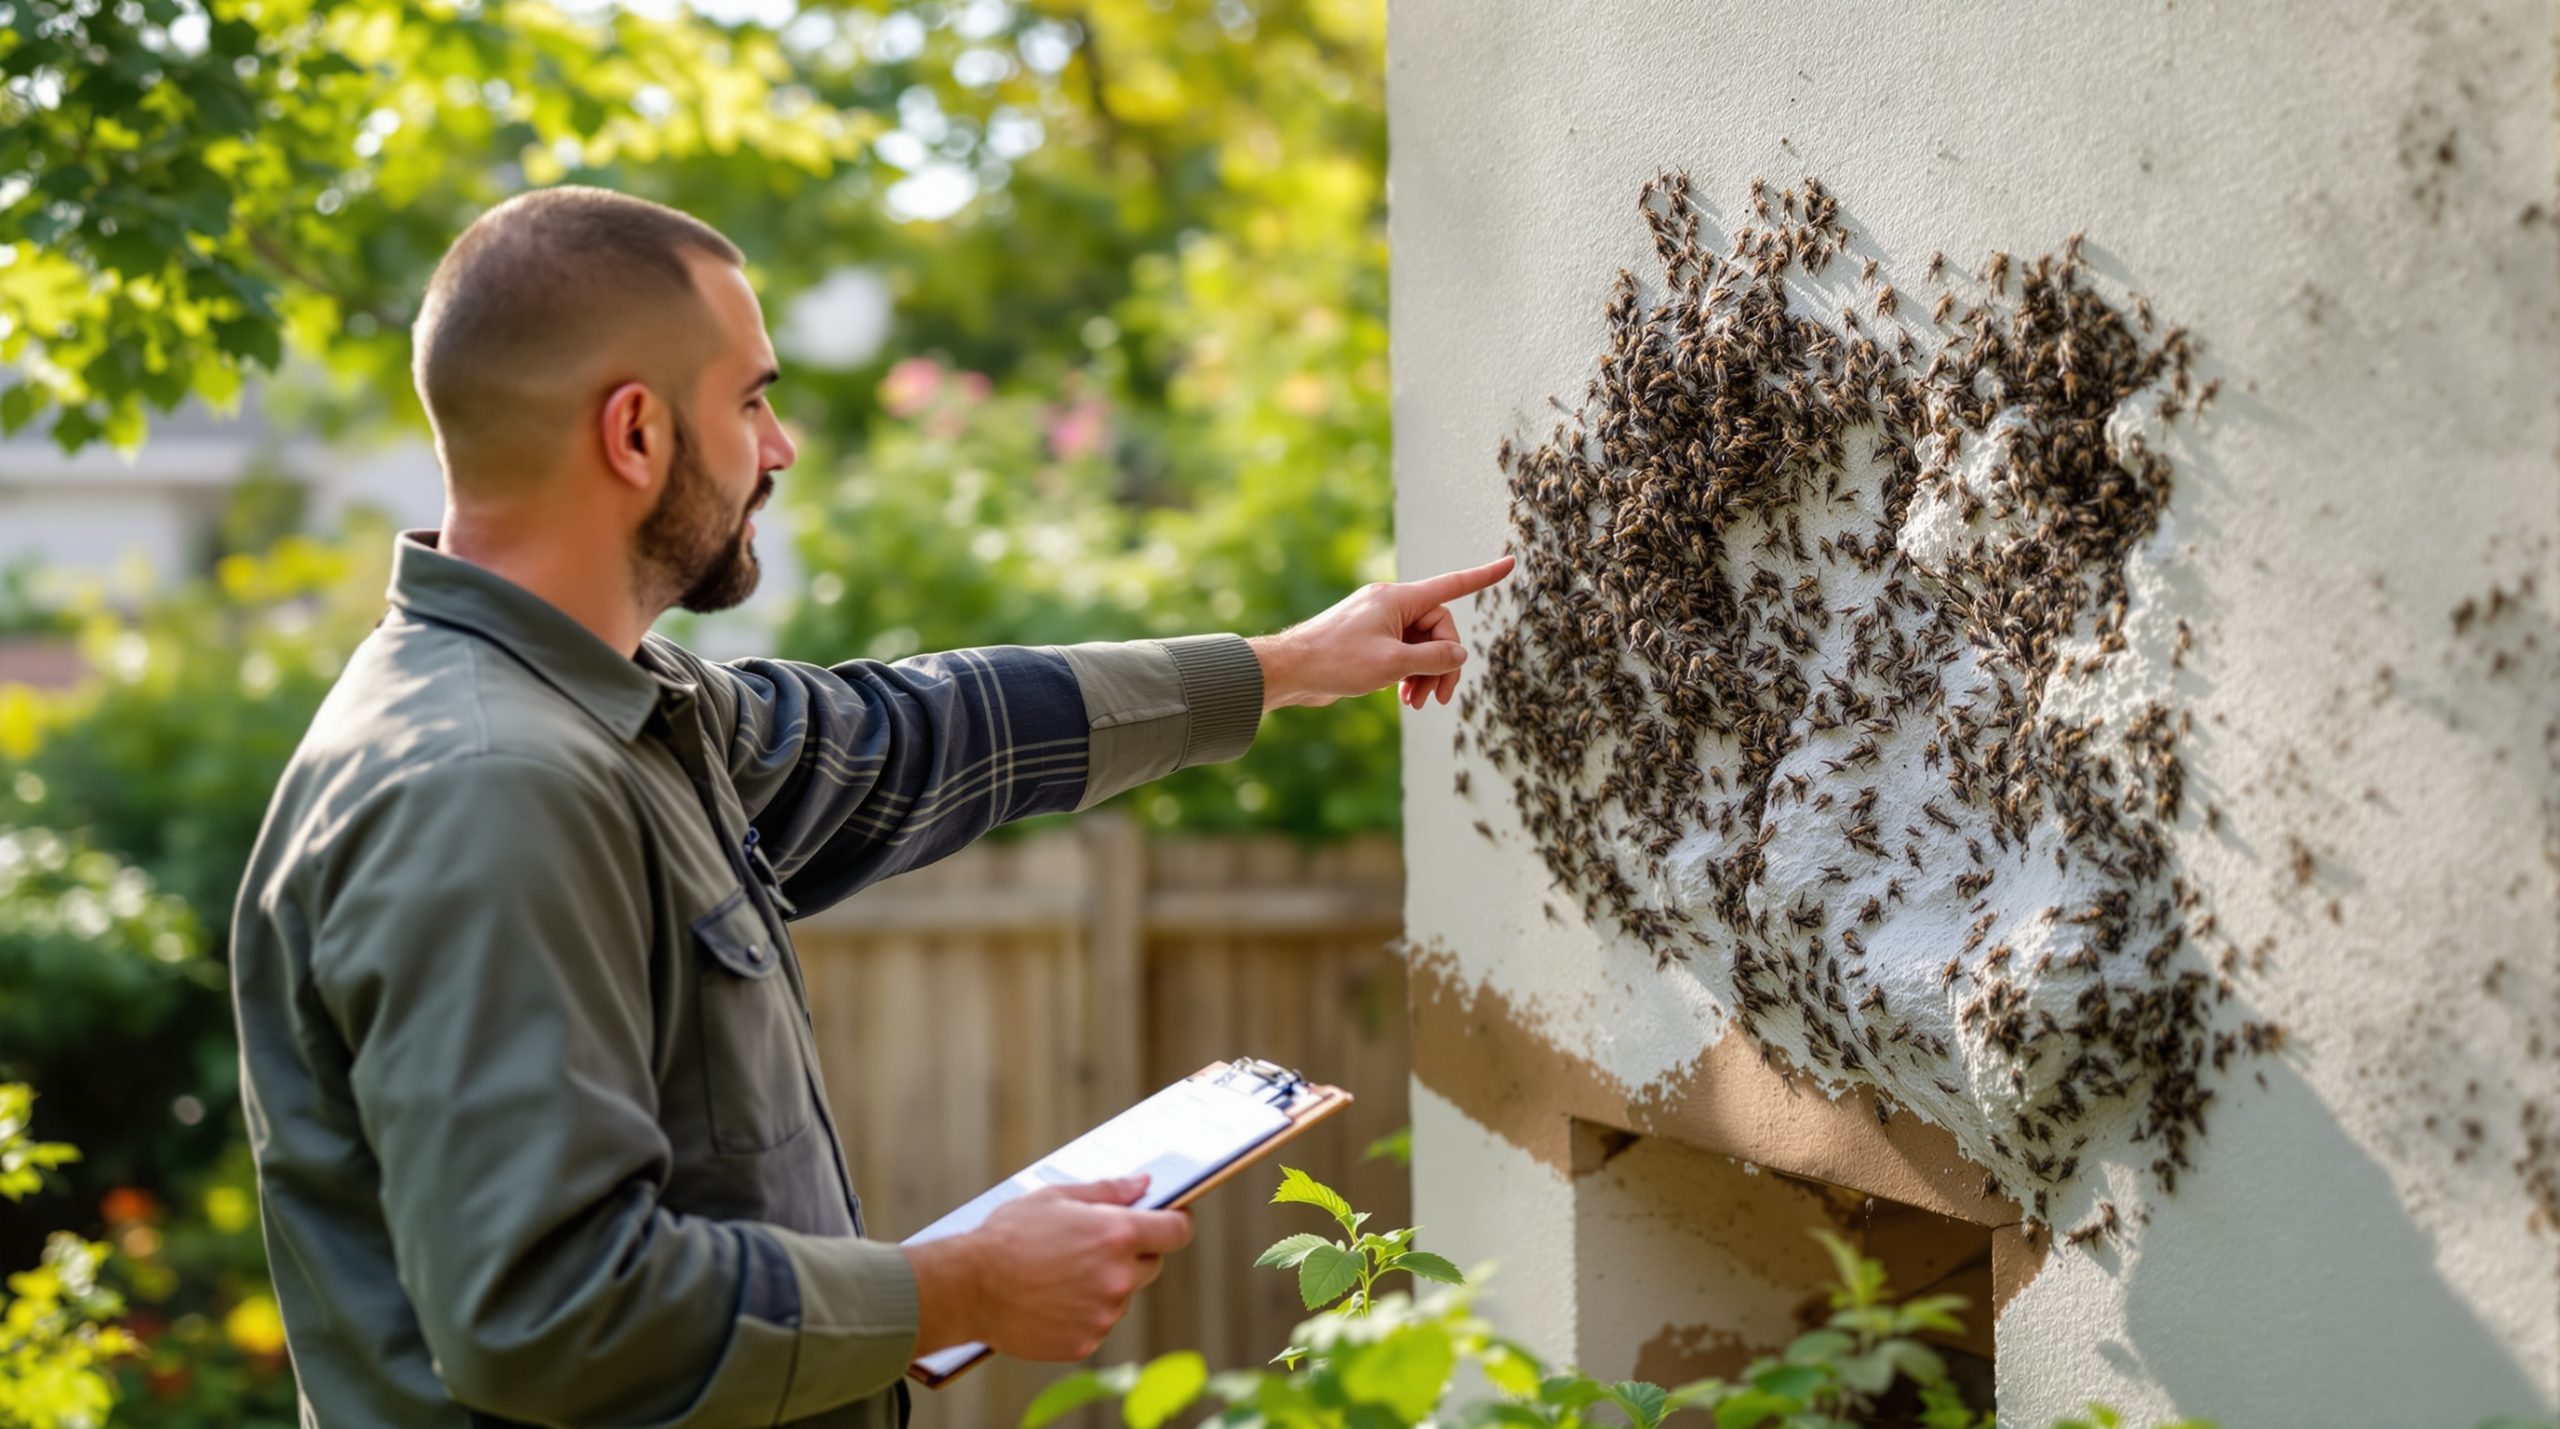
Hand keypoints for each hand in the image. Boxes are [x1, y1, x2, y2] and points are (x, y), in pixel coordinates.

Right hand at [903, 1175, 1191, 1360]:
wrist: (968, 1287)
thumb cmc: (1008, 1236)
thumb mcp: (1056, 1197)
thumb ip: (1108, 1191)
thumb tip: (1143, 1185)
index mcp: (1117, 1235)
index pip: (1176, 1231)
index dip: (1176, 1222)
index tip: (1169, 1220)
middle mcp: (1119, 1277)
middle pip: (1151, 1264)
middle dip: (1132, 1253)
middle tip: (1091, 1247)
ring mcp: (1104, 1314)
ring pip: (1121, 1296)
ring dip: (1103, 1285)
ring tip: (1059, 1276)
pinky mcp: (1086, 1342)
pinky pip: (1097, 1323)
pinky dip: (1082, 1314)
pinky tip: (1051, 1301)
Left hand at [1249, 554, 1514, 710]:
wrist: (1290, 671)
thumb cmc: (1336, 662)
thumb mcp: (1393, 664)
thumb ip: (1434, 658)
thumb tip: (1459, 655)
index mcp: (1398, 599)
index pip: (1451, 585)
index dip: (1484, 576)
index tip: (1510, 563)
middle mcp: (1390, 605)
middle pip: (1438, 630)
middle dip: (1443, 664)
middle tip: (1439, 698)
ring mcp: (1379, 623)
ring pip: (1421, 645)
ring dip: (1425, 674)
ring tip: (1416, 703)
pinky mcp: (1368, 640)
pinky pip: (1402, 653)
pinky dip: (1408, 674)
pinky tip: (1402, 697)